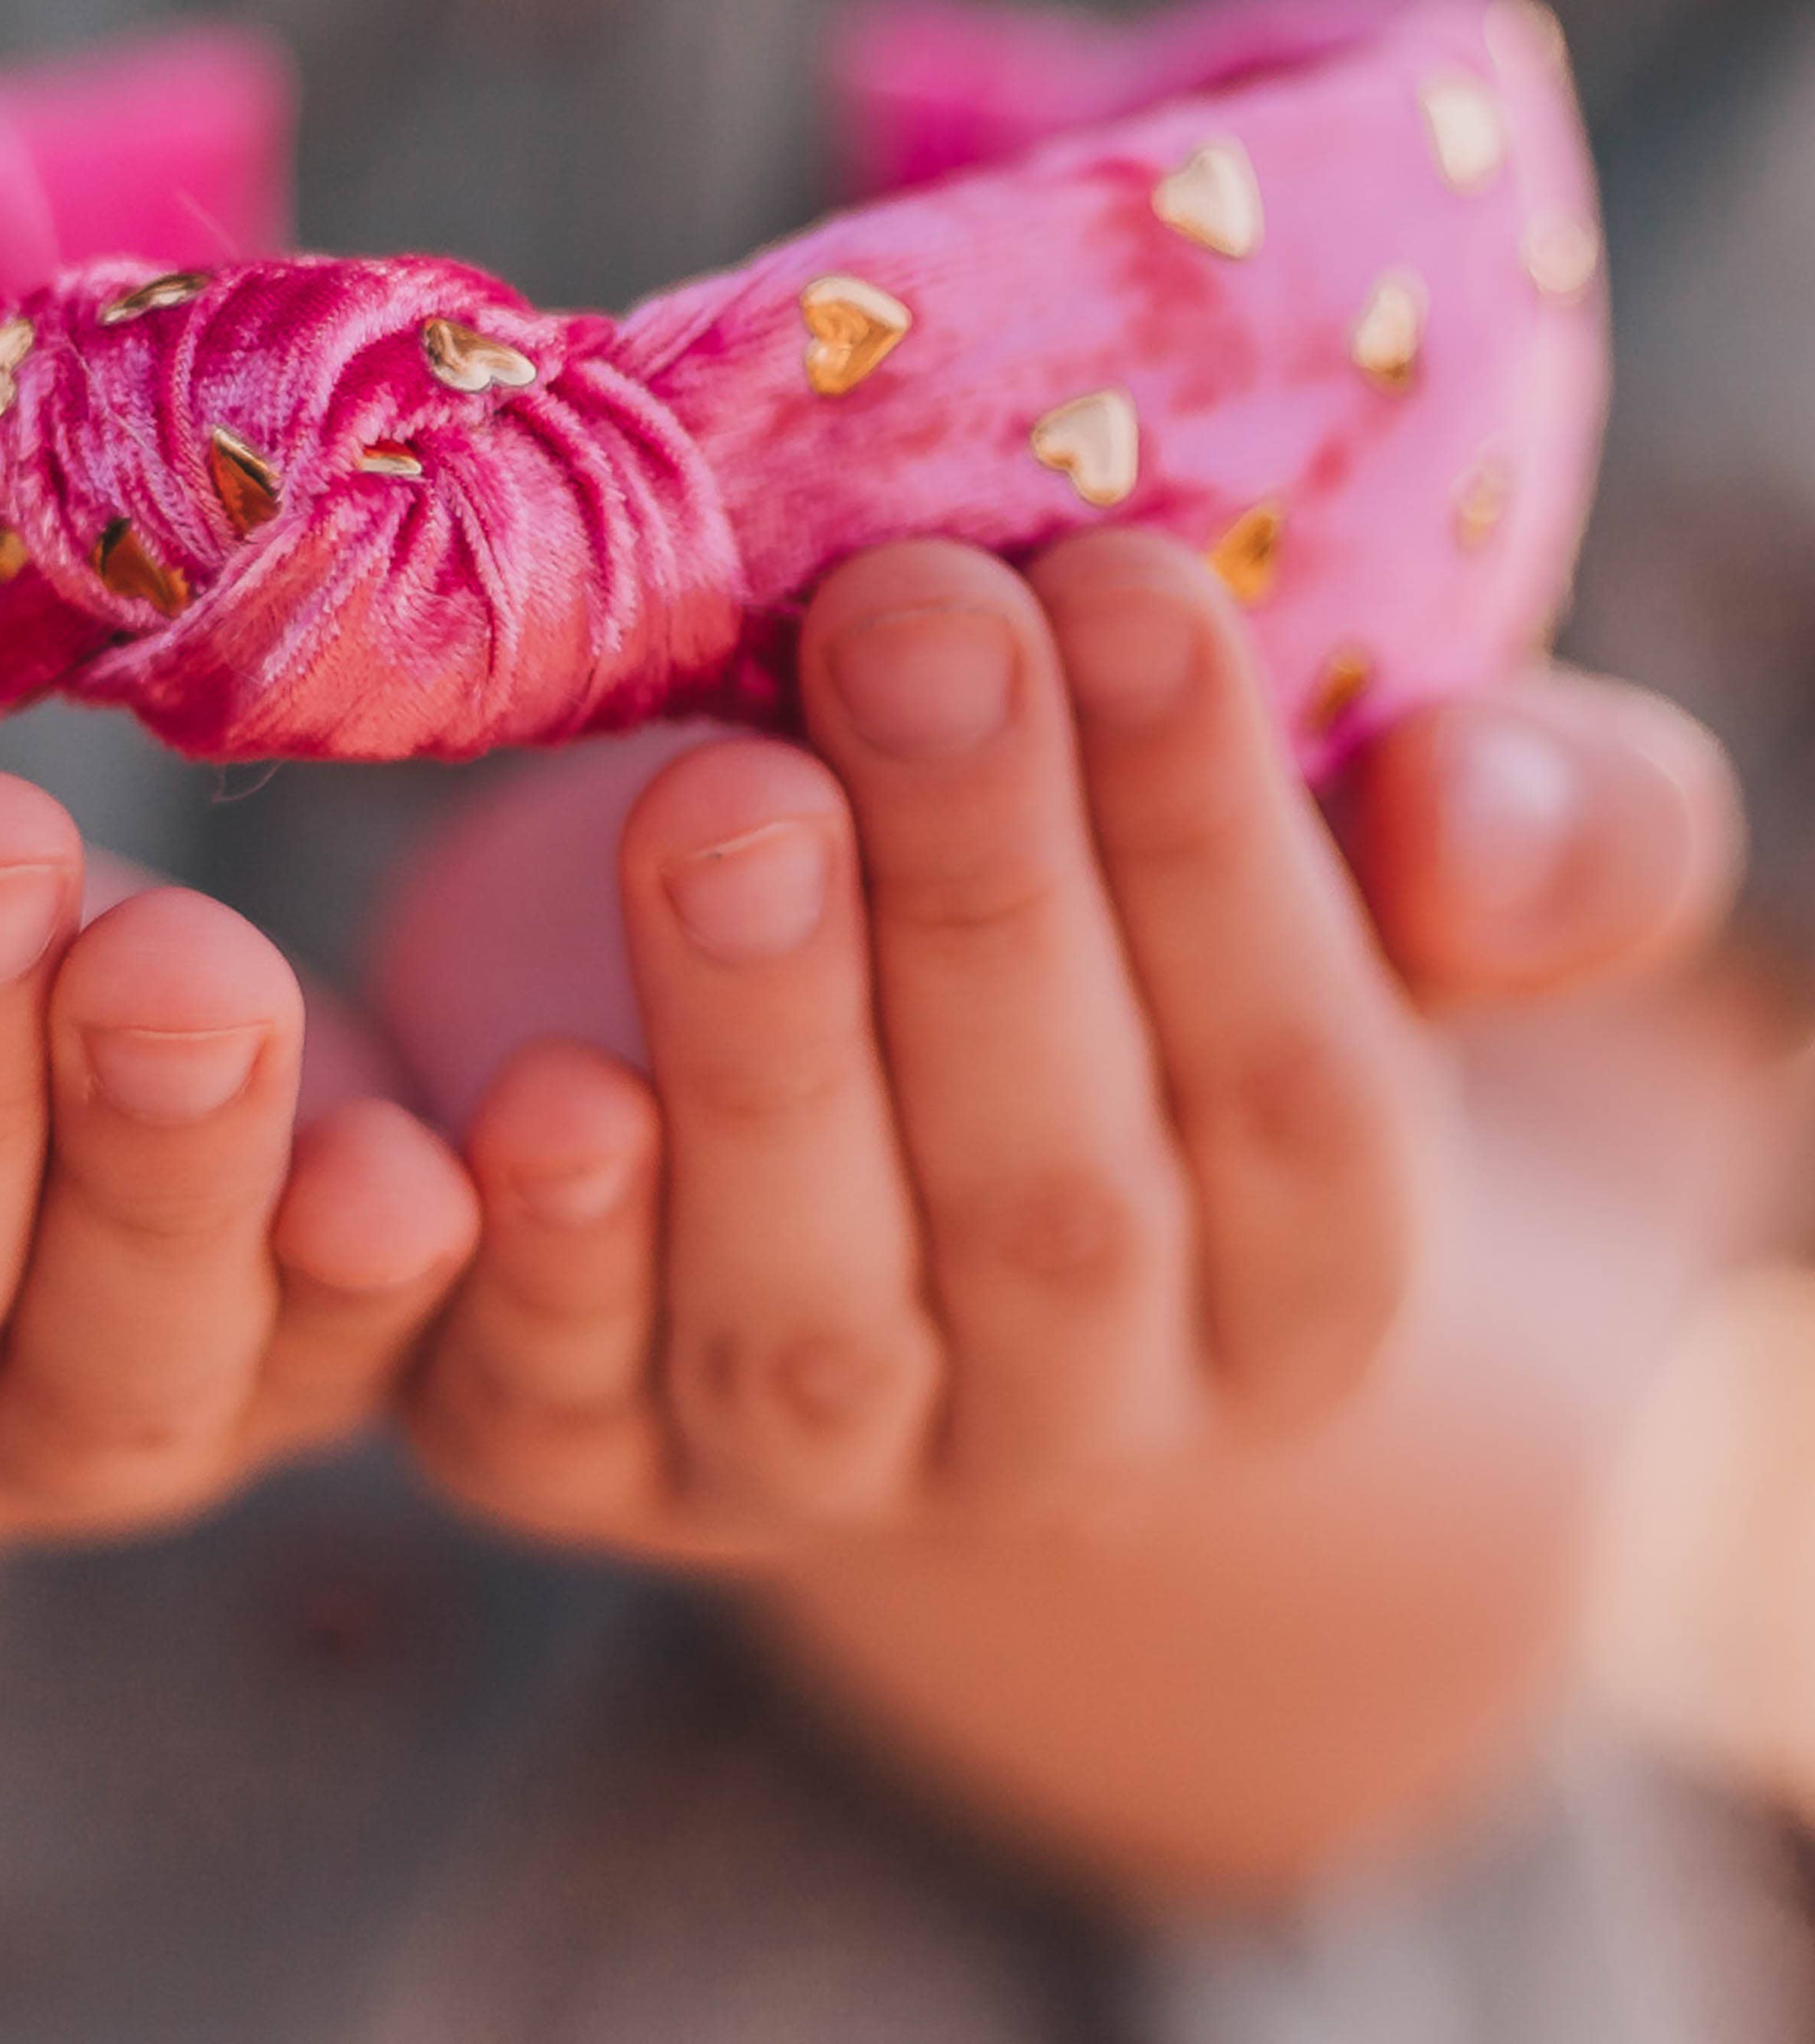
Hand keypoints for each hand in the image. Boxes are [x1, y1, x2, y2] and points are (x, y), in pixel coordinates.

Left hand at [381, 532, 1739, 1559]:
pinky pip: (553, 1397)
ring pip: (807, 1318)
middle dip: (983, 898)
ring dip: (765, 1053)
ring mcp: (812, 1464)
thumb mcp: (1344, 869)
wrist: (835, 1086)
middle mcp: (1071, 1414)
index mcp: (1298, 1283)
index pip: (1293, 1092)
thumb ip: (1526, 838)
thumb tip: (1474, 807)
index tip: (1125, 579)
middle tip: (909, 622)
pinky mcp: (572, 1453)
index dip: (1212, 840)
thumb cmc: (1120, 929)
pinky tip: (518, 1097)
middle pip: (1050, 1202)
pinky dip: (539, 1264)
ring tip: (718, 797)